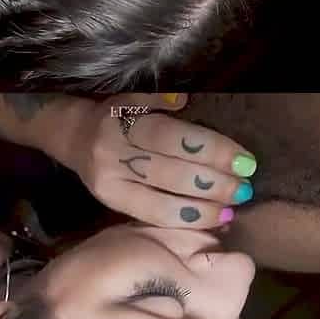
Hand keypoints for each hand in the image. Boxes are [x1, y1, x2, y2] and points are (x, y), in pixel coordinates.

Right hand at [65, 94, 257, 228]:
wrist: (74, 136)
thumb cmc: (118, 115)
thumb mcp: (135, 98)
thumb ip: (160, 99)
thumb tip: (187, 102)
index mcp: (123, 120)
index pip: (174, 138)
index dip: (212, 151)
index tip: (245, 160)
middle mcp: (114, 153)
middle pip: (172, 173)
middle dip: (215, 183)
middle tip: (245, 187)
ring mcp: (110, 182)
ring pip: (163, 201)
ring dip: (205, 207)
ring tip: (234, 207)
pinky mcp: (110, 202)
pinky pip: (152, 216)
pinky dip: (186, 220)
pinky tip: (212, 219)